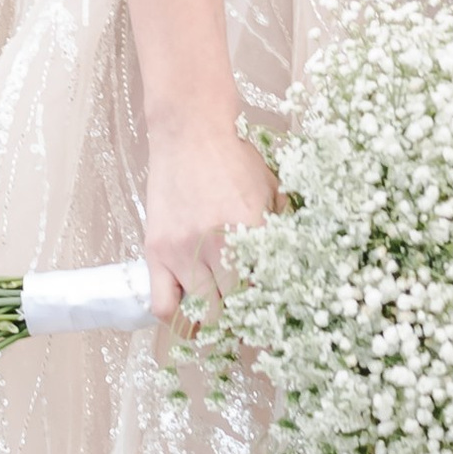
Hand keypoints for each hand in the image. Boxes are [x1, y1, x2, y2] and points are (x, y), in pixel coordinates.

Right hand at [144, 100, 274, 323]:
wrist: (190, 130)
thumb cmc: (235, 158)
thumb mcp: (271, 188)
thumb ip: (282, 227)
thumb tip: (296, 265)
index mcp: (251, 230)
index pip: (266, 290)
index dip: (272, 310)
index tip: (275, 319)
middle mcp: (217, 246)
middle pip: (234, 309)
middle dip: (245, 322)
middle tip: (249, 322)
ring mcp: (182, 251)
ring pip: (201, 313)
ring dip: (214, 320)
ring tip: (222, 317)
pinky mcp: (156, 252)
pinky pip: (163, 306)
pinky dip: (178, 317)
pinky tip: (190, 310)